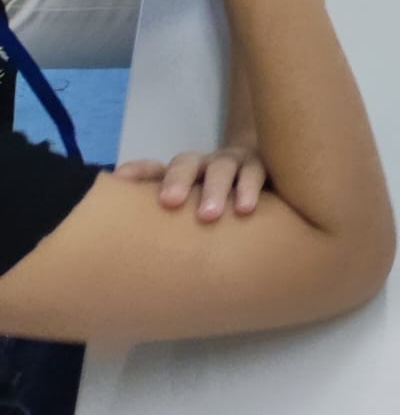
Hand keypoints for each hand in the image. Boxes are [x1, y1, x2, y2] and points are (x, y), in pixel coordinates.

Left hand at [116, 145, 266, 220]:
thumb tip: (116, 250)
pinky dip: (249, 187)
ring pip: (222, 166)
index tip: (121, 181)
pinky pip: (255, 173)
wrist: (269, 187)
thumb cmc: (217, 208)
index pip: (154, 169)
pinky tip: (246, 208)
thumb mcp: (189, 214)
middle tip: (170, 202)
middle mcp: (205, 166)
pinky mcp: (261, 168)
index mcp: (182, 175)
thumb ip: (161, 223)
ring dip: (215, 187)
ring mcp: (234, 164)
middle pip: (186, 164)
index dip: (138, 172)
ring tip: (209, 215)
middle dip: (178, 180)